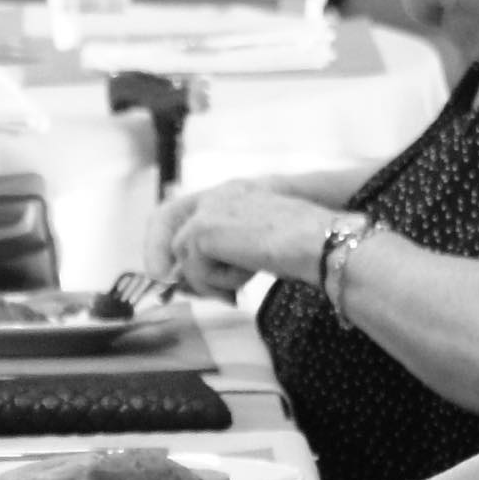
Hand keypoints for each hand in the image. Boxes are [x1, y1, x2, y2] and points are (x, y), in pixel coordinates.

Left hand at [156, 182, 341, 298]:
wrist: (318, 242)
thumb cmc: (304, 248)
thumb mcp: (254, 246)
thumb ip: (221, 253)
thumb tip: (185, 280)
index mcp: (232, 193)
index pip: (180, 210)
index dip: (163, 238)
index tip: (162, 269)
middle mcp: (217, 194)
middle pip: (163, 223)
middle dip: (159, 258)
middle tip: (171, 287)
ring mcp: (209, 210)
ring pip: (184, 258)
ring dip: (210, 280)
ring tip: (244, 280)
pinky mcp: (203, 230)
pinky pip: (195, 271)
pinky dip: (218, 282)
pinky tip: (247, 273)